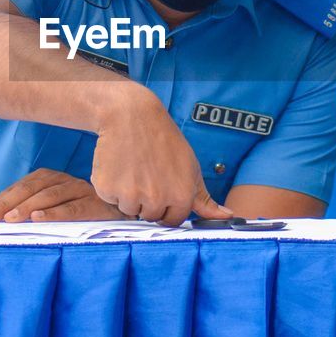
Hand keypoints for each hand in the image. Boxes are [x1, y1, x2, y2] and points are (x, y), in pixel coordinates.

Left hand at [0, 169, 127, 221]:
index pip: (25, 185)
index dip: (3, 198)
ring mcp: (85, 191)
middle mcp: (68, 181)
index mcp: (56, 180)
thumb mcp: (60, 209)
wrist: (131, 213)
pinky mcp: (99, 204)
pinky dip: (56, 213)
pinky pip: (75, 207)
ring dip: (28, 206)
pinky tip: (39, 219)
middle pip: (34, 187)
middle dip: (8, 202)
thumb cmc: (90, 214)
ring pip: (51, 195)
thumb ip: (34, 211)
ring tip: (9, 219)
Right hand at [89, 86, 232, 225]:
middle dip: (148, 201)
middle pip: (149, 217)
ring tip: (133, 168)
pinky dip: (111, 186)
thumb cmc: (163, 140)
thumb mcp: (191, 167)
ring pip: (128, 210)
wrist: (131, 116)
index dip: (167, 207)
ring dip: (128, 195)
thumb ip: (205, 198)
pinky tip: (119, 166)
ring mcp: (131, 195)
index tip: (162, 190)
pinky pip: (110, 199)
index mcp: (181, 196)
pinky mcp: (107, 189)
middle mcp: (156, 199)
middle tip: (147, 174)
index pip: (172, 220)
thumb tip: (227, 216)